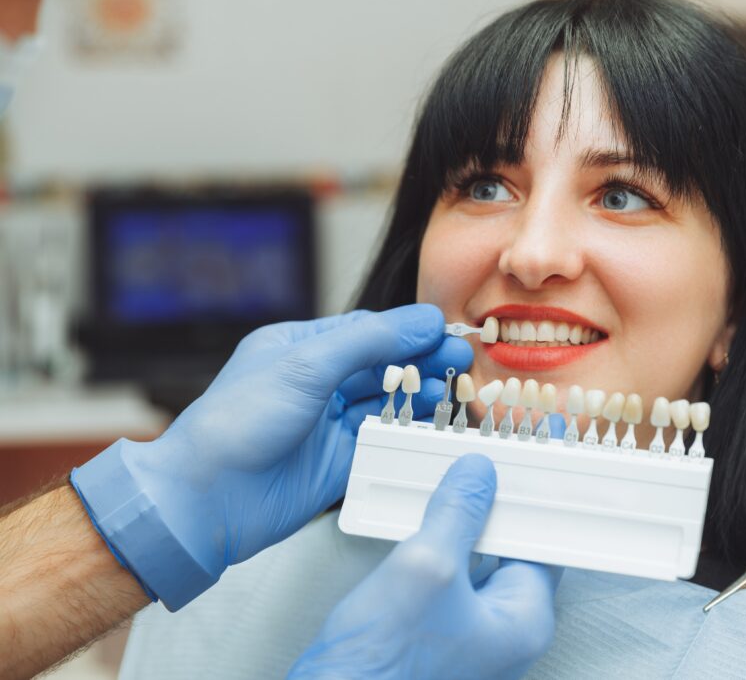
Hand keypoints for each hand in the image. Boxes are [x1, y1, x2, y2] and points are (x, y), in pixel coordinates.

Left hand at [72, 304, 471, 609]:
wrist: (207, 499)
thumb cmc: (236, 425)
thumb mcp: (305, 366)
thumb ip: (368, 341)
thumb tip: (420, 321)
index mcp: (299, 348)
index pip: (366, 331)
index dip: (408, 330)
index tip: (445, 330)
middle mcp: (315, 383)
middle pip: (382, 365)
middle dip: (423, 360)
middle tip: (462, 359)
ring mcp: (328, 424)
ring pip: (387, 402)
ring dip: (421, 394)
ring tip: (454, 390)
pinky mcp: (338, 462)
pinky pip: (383, 441)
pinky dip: (410, 431)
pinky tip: (432, 423)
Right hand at [288, 454, 561, 679]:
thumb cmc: (382, 669)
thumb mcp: (425, 569)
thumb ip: (458, 514)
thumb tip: (478, 475)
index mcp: (522, 620)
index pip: (547, 540)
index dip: (538, 494)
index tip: (538, 459)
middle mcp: (501, 630)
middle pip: (512, 545)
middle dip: (496, 501)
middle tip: (486, 459)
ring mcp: (466, 634)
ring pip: (476, 558)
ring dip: (463, 519)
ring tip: (452, 479)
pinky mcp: (431, 633)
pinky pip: (448, 576)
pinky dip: (439, 542)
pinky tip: (422, 518)